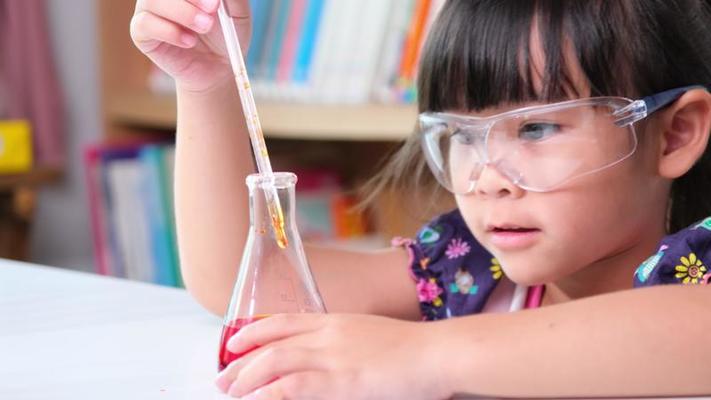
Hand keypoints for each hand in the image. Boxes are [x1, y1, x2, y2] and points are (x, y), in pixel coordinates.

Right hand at [130, 0, 251, 92]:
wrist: (218, 67)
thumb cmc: (226, 34)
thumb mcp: (237, 12)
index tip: (215, 0)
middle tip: (213, 8)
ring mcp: (148, 10)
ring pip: (151, 1)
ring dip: (182, 12)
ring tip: (205, 27)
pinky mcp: (141, 33)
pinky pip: (145, 25)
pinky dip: (170, 32)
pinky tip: (189, 42)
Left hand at [215, 313, 450, 399]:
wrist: (437, 352)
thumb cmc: (412, 349)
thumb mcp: (370, 337)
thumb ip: (344, 343)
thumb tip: (325, 358)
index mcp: (336, 321)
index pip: (284, 322)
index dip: (253, 332)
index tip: (233, 345)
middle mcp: (329, 334)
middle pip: (272, 343)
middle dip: (242, 361)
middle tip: (222, 379)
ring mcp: (334, 355)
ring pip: (276, 361)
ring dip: (248, 377)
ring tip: (231, 392)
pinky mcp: (342, 380)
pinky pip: (294, 386)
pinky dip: (271, 393)